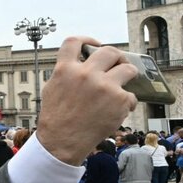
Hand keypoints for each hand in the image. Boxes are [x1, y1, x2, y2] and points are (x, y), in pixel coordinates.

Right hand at [34, 38, 139, 164]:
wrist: (62, 143)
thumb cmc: (56, 118)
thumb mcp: (52, 89)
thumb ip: (66, 73)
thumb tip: (81, 63)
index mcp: (65, 70)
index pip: (75, 42)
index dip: (87, 40)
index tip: (95, 44)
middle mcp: (86, 74)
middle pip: (109, 51)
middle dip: (116, 56)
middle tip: (118, 64)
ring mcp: (104, 86)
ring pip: (128, 68)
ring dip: (129, 74)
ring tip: (126, 82)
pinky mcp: (119, 100)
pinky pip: (130, 95)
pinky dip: (126, 103)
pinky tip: (118, 110)